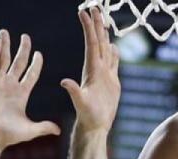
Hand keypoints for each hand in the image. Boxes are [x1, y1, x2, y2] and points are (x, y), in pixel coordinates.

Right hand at [0, 30, 60, 149]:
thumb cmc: (7, 135)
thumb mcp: (29, 130)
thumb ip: (44, 127)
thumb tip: (58, 131)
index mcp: (21, 94)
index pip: (31, 74)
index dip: (35, 64)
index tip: (39, 54)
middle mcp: (10, 85)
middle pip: (18, 62)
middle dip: (22, 49)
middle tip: (26, 37)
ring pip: (3, 59)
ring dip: (5, 45)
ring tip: (6, 32)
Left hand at [61, 8, 120, 133]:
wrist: (94, 127)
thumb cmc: (88, 117)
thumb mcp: (80, 103)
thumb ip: (74, 92)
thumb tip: (64, 82)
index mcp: (91, 70)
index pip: (90, 44)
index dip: (88, 28)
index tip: (84, 12)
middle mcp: (97, 69)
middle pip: (98, 42)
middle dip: (97, 25)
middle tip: (95, 7)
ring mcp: (104, 75)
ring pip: (105, 50)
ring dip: (104, 35)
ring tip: (104, 21)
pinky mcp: (111, 82)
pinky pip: (113, 63)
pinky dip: (114, 52)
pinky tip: (113, 45)